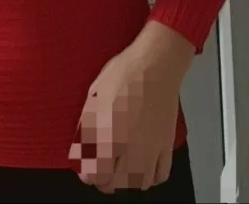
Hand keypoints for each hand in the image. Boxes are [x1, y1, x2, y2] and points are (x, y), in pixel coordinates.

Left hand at [68, 22, 194, 193]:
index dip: (88, 174)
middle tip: (100, 167)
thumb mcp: (94, 96)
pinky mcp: (166, 144)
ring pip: (139, 183)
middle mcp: (131, 149)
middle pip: (115, 184)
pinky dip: (151, 176)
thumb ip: (87, 127)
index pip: (95, 175)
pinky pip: (160, 174)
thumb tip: (82, 149)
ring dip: (127, 180)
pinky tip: (144, 165)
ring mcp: (152, 149)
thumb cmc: (123, 73)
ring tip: (121, 167)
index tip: (86, 167)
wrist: (156, 64)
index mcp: (109, 136)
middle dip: (104, 180)